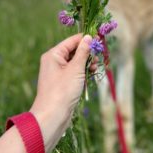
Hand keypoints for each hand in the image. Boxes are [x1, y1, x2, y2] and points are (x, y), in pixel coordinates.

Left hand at [30, 34, 96, 152]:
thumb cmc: (63, 90)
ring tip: (96, 65)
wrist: (52, 116)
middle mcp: (54, 61)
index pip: (72, 41)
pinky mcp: (63, 82)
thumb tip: (88, 37)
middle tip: (99, 54)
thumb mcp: (76, 68)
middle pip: (74, 50)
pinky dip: (83, 71)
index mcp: (54, 54)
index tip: (99, 38)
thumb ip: (83, 51)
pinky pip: (75, 71)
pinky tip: (92, 72)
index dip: (85, 39)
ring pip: (76, 61)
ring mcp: (58, 72)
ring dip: (87, 62)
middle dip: (87, 52)